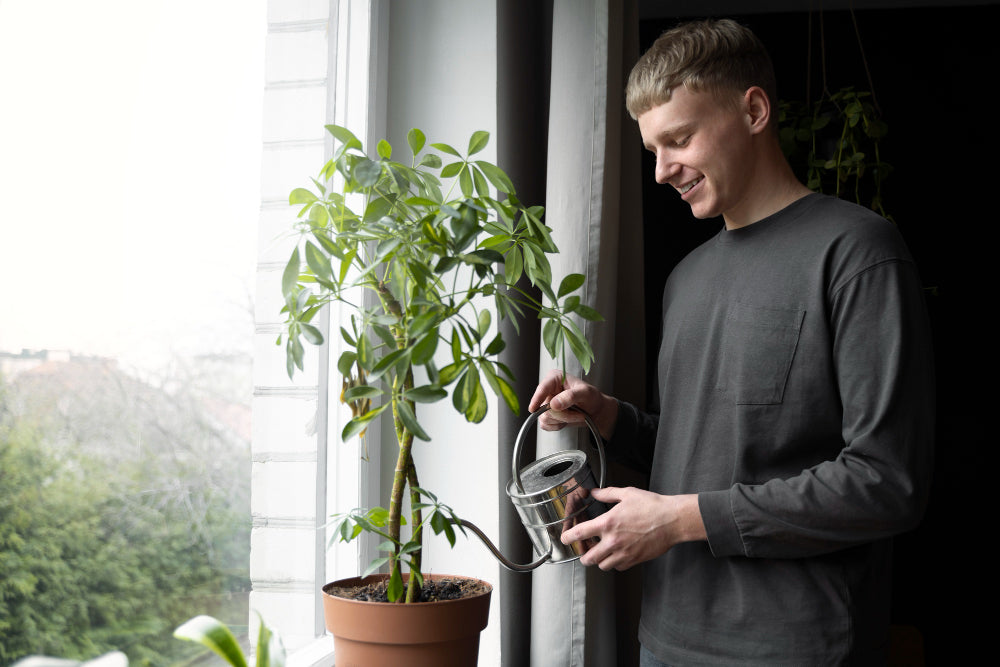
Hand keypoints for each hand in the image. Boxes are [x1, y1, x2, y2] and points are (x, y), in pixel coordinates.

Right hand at [528, 369, 618, 439]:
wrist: (594, 410)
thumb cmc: (591, 397)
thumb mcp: (586, 393)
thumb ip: (571, 396)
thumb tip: (554, 404)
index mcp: (555, 378)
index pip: (542, 388)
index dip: (537, 398)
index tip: (533, 409)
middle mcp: (548, 390)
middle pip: (545, 407)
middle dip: (564, 414)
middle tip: (579, 414)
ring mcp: (545, 403)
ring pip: (545, 418)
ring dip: (564, 420)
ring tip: (576, 415)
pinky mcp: (546, 415)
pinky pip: (546, 425)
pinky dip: (559, 426)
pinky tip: (567, 420)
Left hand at [560, 487, 705, 570]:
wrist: (672, 521)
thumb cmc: (652, 506)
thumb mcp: (627, 494)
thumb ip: (607, 494)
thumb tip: (594, 492)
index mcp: (608, 523)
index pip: (580, 534)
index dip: (568, 537)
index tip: (565, 538)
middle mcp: (613, 541)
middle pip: (588, 558)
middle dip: (583, 554)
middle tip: (585, 549)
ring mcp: (624, 553)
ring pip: (602, 565)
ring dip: (599, 560)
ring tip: (602, 551)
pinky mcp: (634, 560)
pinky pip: (618, 567)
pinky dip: (615, 563)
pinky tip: (617, 553)